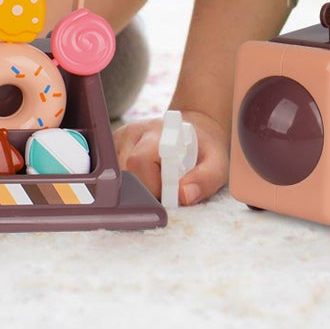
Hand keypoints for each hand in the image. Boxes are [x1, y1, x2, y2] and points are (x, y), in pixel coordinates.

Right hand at [114, 109, 228, 205]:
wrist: (193, 131)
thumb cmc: (204, 150)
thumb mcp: (216, 164)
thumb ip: (204, 179)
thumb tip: (183, 196)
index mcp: (158, 132)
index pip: (139, 162)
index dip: (152, 186)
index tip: (169, 197)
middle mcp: (134, 132)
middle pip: (126, 173)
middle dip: (146, 191)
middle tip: (166, 192)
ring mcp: (120, 139)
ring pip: (118, 177)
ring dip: (137, 188)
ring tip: (157, 182)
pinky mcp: (113, 147)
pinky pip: (113, 174)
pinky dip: (128, 184)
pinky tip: (145, 179)